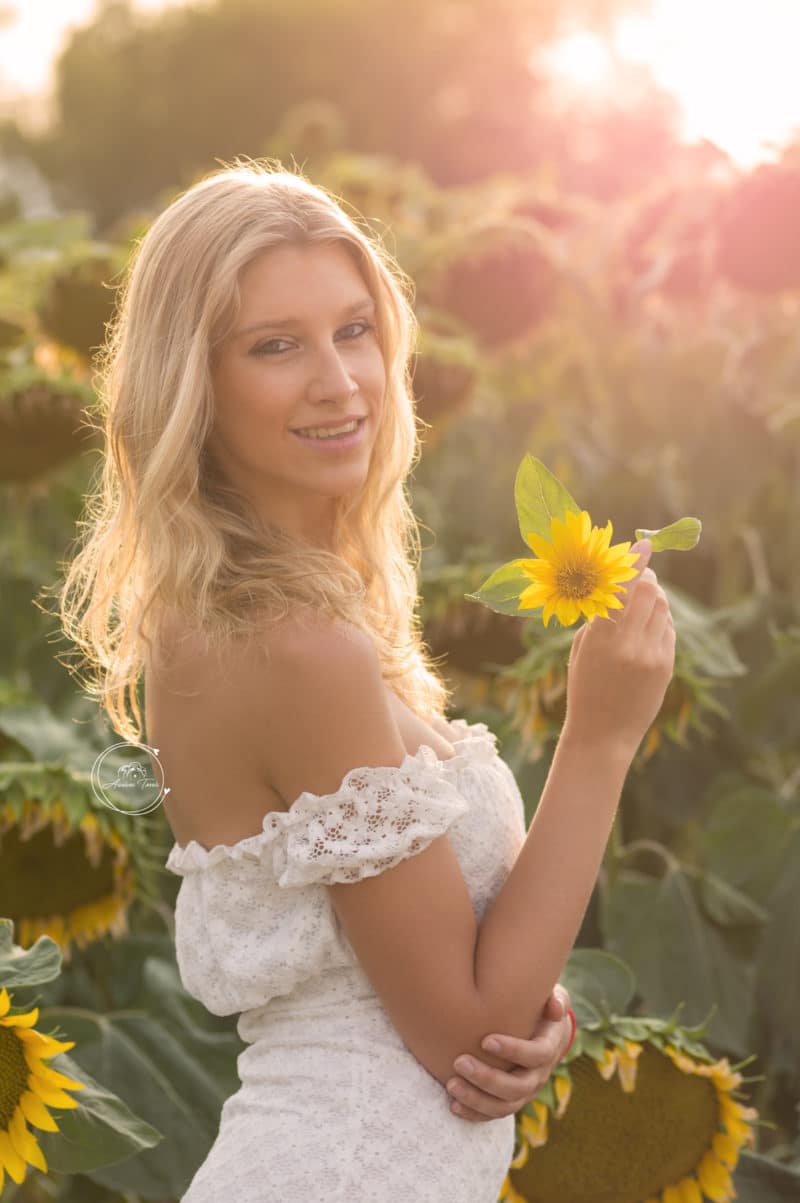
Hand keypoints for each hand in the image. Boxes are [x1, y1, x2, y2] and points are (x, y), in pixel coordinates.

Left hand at [446, 986, 573, 1123]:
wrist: (544, 1033)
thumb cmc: (541, 1008)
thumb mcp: (554, 998)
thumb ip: (556, 999)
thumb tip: (553, 1005)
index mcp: (549, 1048)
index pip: (537, 1055)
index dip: (514, 1050)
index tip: (485, 1041)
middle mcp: (539, 1075)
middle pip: (519, 1087)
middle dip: (488, 1078)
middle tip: (460, 1063)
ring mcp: (525, 1092)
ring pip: (506, 1106)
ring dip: (477, 1099)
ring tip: (452, 1085)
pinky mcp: (510, 1100)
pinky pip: (494, 1113)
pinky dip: (475, 1113)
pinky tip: (453, 1106)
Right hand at [563, 539, 676, 757]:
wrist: (603, 735)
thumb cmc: (584, 688)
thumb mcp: (582, 650)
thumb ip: (600, 617)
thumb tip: (620, 585)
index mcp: (601, 639)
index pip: (621, 590)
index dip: (634, 564)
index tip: (643, 545)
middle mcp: (629, 644)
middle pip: (647, 592)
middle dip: (645, 577)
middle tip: (639, 573)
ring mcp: (651, 656)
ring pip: (661, 608)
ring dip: (652, 597)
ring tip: (641, 602)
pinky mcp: (666, 666)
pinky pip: (668, 628)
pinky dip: (660, 620)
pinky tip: (647, 628)